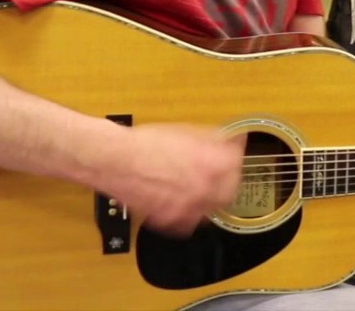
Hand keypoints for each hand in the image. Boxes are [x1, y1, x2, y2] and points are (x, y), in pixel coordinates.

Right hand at [102, 124, 245, 236]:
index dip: (235, 157)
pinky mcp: (168, 219)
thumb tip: (230, 141)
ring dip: (209, 200)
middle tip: (221, 175)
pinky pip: (186, 222)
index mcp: (214, 164)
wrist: (115, 160)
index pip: (239, 165)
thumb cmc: (147, 143)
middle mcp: (205, 188)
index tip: (232, 154)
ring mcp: (187, 207)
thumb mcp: (188, 132)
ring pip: (210, 210)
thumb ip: (215, 140)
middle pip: (230, 191)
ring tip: (201, 189)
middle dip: (227, 182)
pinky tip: (183, 203)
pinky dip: (187, 214)